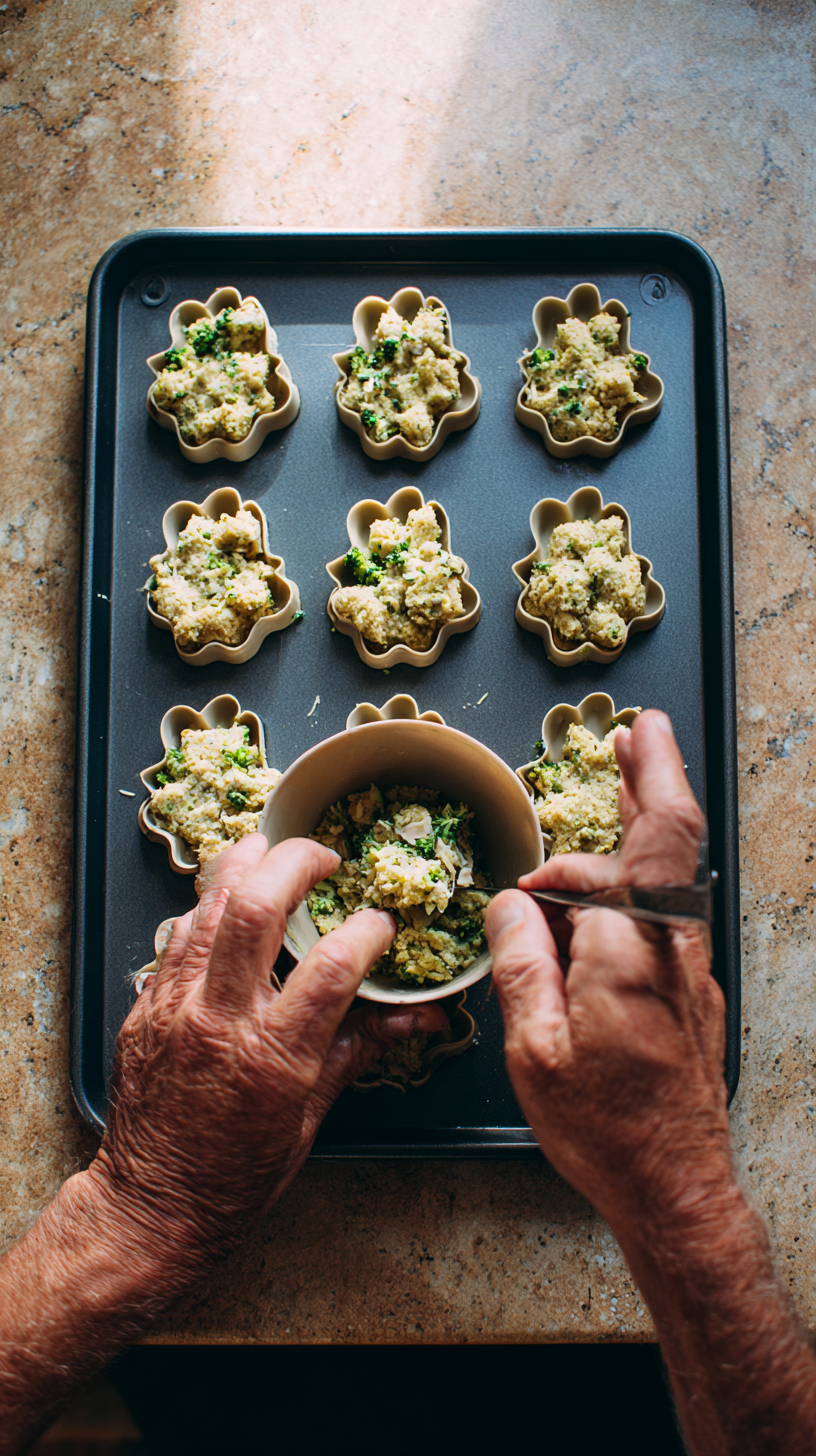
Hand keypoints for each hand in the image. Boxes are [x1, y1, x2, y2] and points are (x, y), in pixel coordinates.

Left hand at [88, 835, 445, 1267]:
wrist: (155, 1205)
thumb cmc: (238, 1174)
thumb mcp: (312, 1116)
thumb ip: (360, 1049)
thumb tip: (419, 1018)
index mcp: (273, 1053)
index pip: (333, 965)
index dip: (367, 930)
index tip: (380, 924)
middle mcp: (220, 1019)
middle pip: (257, 908)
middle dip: (295, 863)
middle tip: (321, 856)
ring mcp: (175, 1007)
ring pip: (206, 908)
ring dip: (241, 867)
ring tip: (268, 850)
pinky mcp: (146, 1007)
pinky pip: (175, 938)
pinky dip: (204, 910)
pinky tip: (223, 904)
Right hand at [486, 711, 730, 1232]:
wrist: (677, 1188)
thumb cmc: (606, 1129)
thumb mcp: (534, 1049)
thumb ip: (521, 964)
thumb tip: (510, 907)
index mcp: (631, 951)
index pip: (643, 844)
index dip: (632, 793)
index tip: (614, 765)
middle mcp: (672, 950)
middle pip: (667, 844)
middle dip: (648, 782)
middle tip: (634, 739)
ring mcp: (689, 972)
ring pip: (666, 881)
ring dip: (640, 834)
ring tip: (617, 802)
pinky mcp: (690, 995)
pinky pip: (662, 920)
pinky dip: (634, 889)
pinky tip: (602, 901)